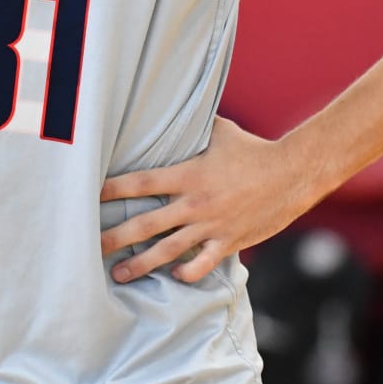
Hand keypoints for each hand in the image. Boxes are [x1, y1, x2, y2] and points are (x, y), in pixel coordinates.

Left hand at [99, 118, 317, 285]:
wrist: (292, 174)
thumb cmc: (254, 149)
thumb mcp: (220, 131)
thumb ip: (194, 127)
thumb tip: (178, 107)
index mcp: (188, 175)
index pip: (141, 183)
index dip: (113, 190)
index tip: (90, 197)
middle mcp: (195, 203)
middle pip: (145, 224)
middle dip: (116, 238)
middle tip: (90, 248)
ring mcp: (211, 226)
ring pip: (168, 251)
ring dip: (141, 264)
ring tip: (119, 275)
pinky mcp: (229, 242)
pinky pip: (202, 264)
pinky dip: (186, 273)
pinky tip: (173, 276)